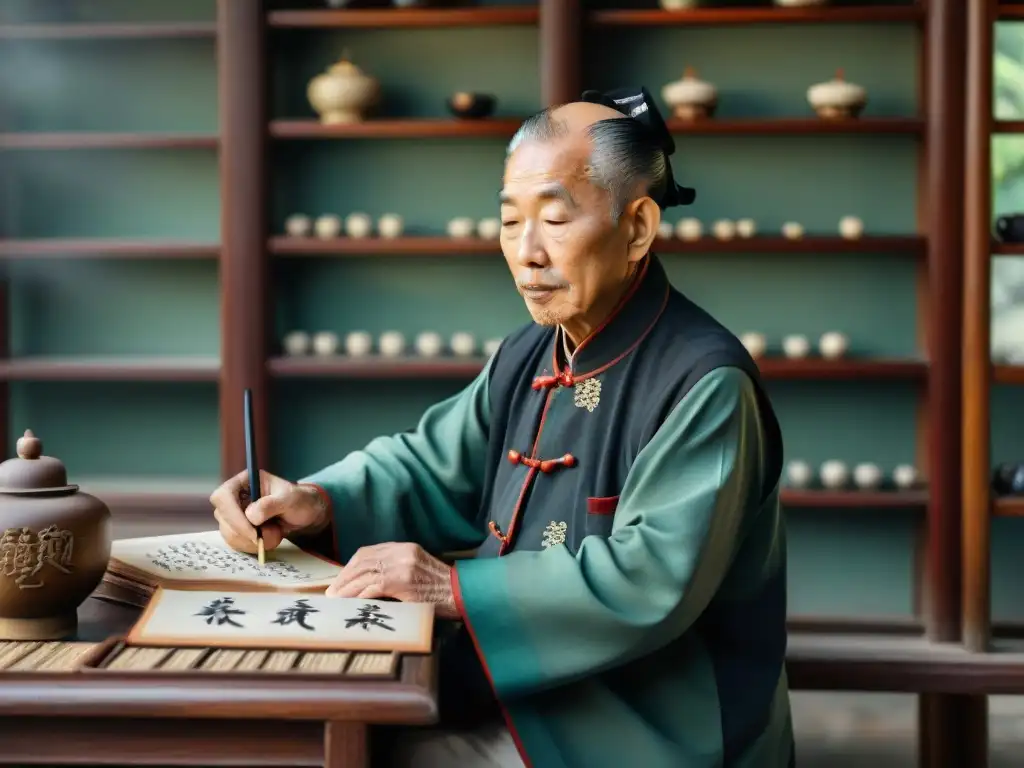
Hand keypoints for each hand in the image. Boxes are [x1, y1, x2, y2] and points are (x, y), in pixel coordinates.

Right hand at [209, 470, 329, 554]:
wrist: (306, 514)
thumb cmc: (299, 500)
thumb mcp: (290, 499)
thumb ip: (271, 504)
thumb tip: (250, 515)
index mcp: (244, 481)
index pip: (223, 496)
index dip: (232, 515)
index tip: (252, 531)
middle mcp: (235, 497)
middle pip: (222, 518)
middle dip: (246, 532)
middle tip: (269, 536)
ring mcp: (234, 514)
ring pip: (228, 533)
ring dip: (252, 541)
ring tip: (275, 534)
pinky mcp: (238, 530)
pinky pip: (236, 543)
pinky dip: (253, 546)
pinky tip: (270, 540)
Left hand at [325, 542, 458, 619]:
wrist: (461, 594)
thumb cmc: (440, 588)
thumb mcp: (417, 569)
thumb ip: (396, 569)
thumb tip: (369, 582)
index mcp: (404, 547)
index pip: (368, 552)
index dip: (351, 565)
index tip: (341, 578)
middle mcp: (401, 552)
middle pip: (362, 561)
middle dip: (344, 577)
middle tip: (332, 591)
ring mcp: (401, 566)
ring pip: (364, 575)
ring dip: (346, 588)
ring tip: (336, 600)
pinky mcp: (400, 582)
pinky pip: (371, 588)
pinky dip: (358, 596)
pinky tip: (351, 604)